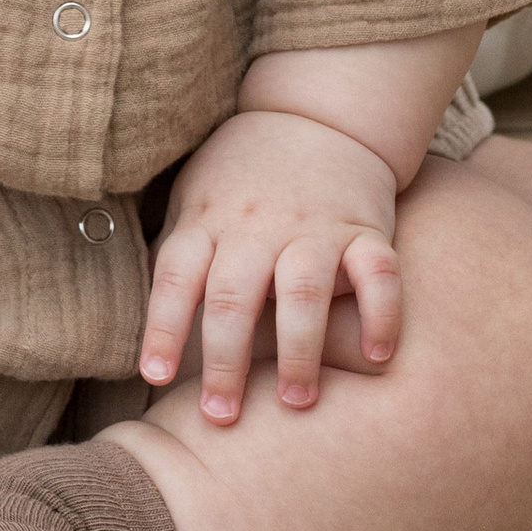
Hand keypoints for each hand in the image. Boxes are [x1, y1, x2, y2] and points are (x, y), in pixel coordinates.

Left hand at [141, 108, 402, 420]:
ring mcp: (313, 227)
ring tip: (296, 402)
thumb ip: (180, 254)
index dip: (161, 327)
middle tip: (221, 415)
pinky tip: (377, 356)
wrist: (315, 115)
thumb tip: (149, 328)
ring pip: (302, 291)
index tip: (152, 377)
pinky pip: (379, 273)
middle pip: (233, 296)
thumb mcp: (195, 198)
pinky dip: (382, 314)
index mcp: (207, 219)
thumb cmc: (241, 175)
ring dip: (299, 350)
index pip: (174, 277)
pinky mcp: (365, 229)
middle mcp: (255, 225)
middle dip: (225, 360)